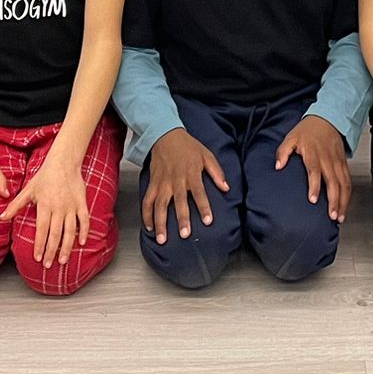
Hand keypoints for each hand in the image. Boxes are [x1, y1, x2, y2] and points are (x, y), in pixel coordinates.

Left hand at [2, 151, 87, 267]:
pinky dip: (84, 232)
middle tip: (47, 265)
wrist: (64, 162)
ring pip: (70, 231)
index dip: (39, 244)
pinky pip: (84, 220)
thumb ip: (15, 206)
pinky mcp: (81, 203)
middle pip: (55, 234)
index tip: (37, 258)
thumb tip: (0, 218)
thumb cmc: (44, 177)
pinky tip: (82, 243)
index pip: (41, 229)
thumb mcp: (28, 190)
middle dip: (51, 251)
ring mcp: (71, 206)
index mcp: (44, 205)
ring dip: (67, 247)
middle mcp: (58, 207)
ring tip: (63, 260)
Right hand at [140, 128, 229, 244]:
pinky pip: (147, 200)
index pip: (199, 192)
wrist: (165, 135)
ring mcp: (162, 182)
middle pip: (179, 201)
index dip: (204, 206)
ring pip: (160, 205)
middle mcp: (176, 179)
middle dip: (182, 218)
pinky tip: (149, 227)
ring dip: (160, 222)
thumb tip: (226, 188)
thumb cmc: (188, 146)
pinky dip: (146, 214)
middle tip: (185, 234)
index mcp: (191, 173)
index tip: (207, 221)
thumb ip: (217, 172)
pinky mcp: (152, 183)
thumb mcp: (207, 154)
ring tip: (162, 239)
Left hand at [274, 114, 351, 222]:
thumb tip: (278, 166)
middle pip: (333, 181)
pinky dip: (348, 195)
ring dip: (343, 201)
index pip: (314, 171)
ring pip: (344, 184)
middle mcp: (327, 159)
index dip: (314, 186)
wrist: (327, 119)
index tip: (313, 200)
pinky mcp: (344, 164)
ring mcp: (338, 162)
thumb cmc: (308, 131)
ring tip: (340, 216)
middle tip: (332, 216)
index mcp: (313, 153)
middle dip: (334, 200)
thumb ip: (283, 152)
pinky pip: (348, 181)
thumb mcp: (291, 138)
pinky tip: (345, 206)